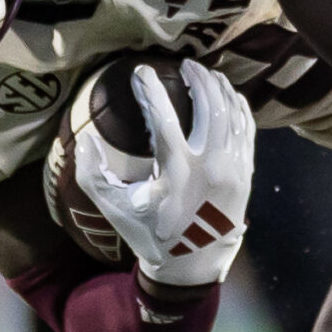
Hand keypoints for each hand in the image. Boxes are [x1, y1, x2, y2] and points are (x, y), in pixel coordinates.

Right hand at [75, 60, 254, 287]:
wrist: (191, 265)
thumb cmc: (150, 233)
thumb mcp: (114, 208)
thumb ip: (92, 175)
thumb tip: (84, 140)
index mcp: (177, 172)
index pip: (164, 118)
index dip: (150, 91)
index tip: (142, 72)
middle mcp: (210, 167)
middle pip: (209, 107)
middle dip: (198, 79)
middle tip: (186, 65)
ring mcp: (232, 170)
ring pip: (232, 115)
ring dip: (221, 89)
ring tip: (207, 74)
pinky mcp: (246, 175)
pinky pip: (246, 131)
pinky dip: (238, 108)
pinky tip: (229, 96)